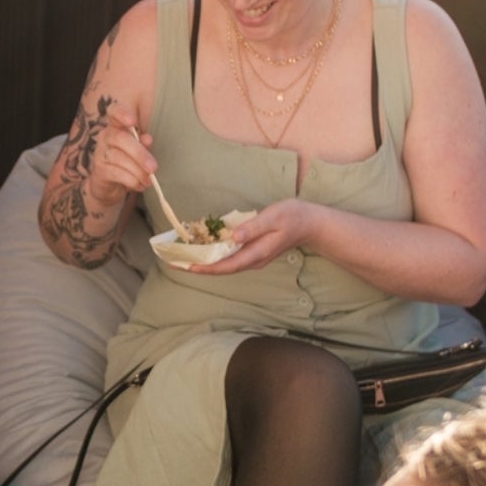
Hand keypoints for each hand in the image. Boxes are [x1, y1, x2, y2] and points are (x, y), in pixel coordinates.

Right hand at [84, 101, 157, 209]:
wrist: (109, 186)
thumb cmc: (127, 163)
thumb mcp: (138, 152)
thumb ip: (143, 144)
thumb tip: (147, 139)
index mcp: (116, 127)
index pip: (114, 112)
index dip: (121, 113)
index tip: (132, 121)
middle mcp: (105, 137)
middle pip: (120, 138)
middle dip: (139, 154)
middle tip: (153, 168)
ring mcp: (100, 153)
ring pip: (119, 158)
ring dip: (138, 171)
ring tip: (148, 180)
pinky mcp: (99, 171)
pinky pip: (116, 173)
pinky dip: (131, 180)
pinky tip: (139, 185)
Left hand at [186, 200, 319, 274]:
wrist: (310, 223)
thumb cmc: (293, 217)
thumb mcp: (274, 216)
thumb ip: (254, 227)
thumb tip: (234, 236)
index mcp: (257, 253)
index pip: (226, 265)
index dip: (206, 267)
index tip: (187, 266)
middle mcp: (252, 260)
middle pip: (221, 268)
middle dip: (198, 266)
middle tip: (175, 262)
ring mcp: (252, 257)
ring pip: (224, 263)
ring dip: (204, 261)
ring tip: (182, 257)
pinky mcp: (252, 251)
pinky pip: (229, 256)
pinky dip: (214, 254)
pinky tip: (202, 247)